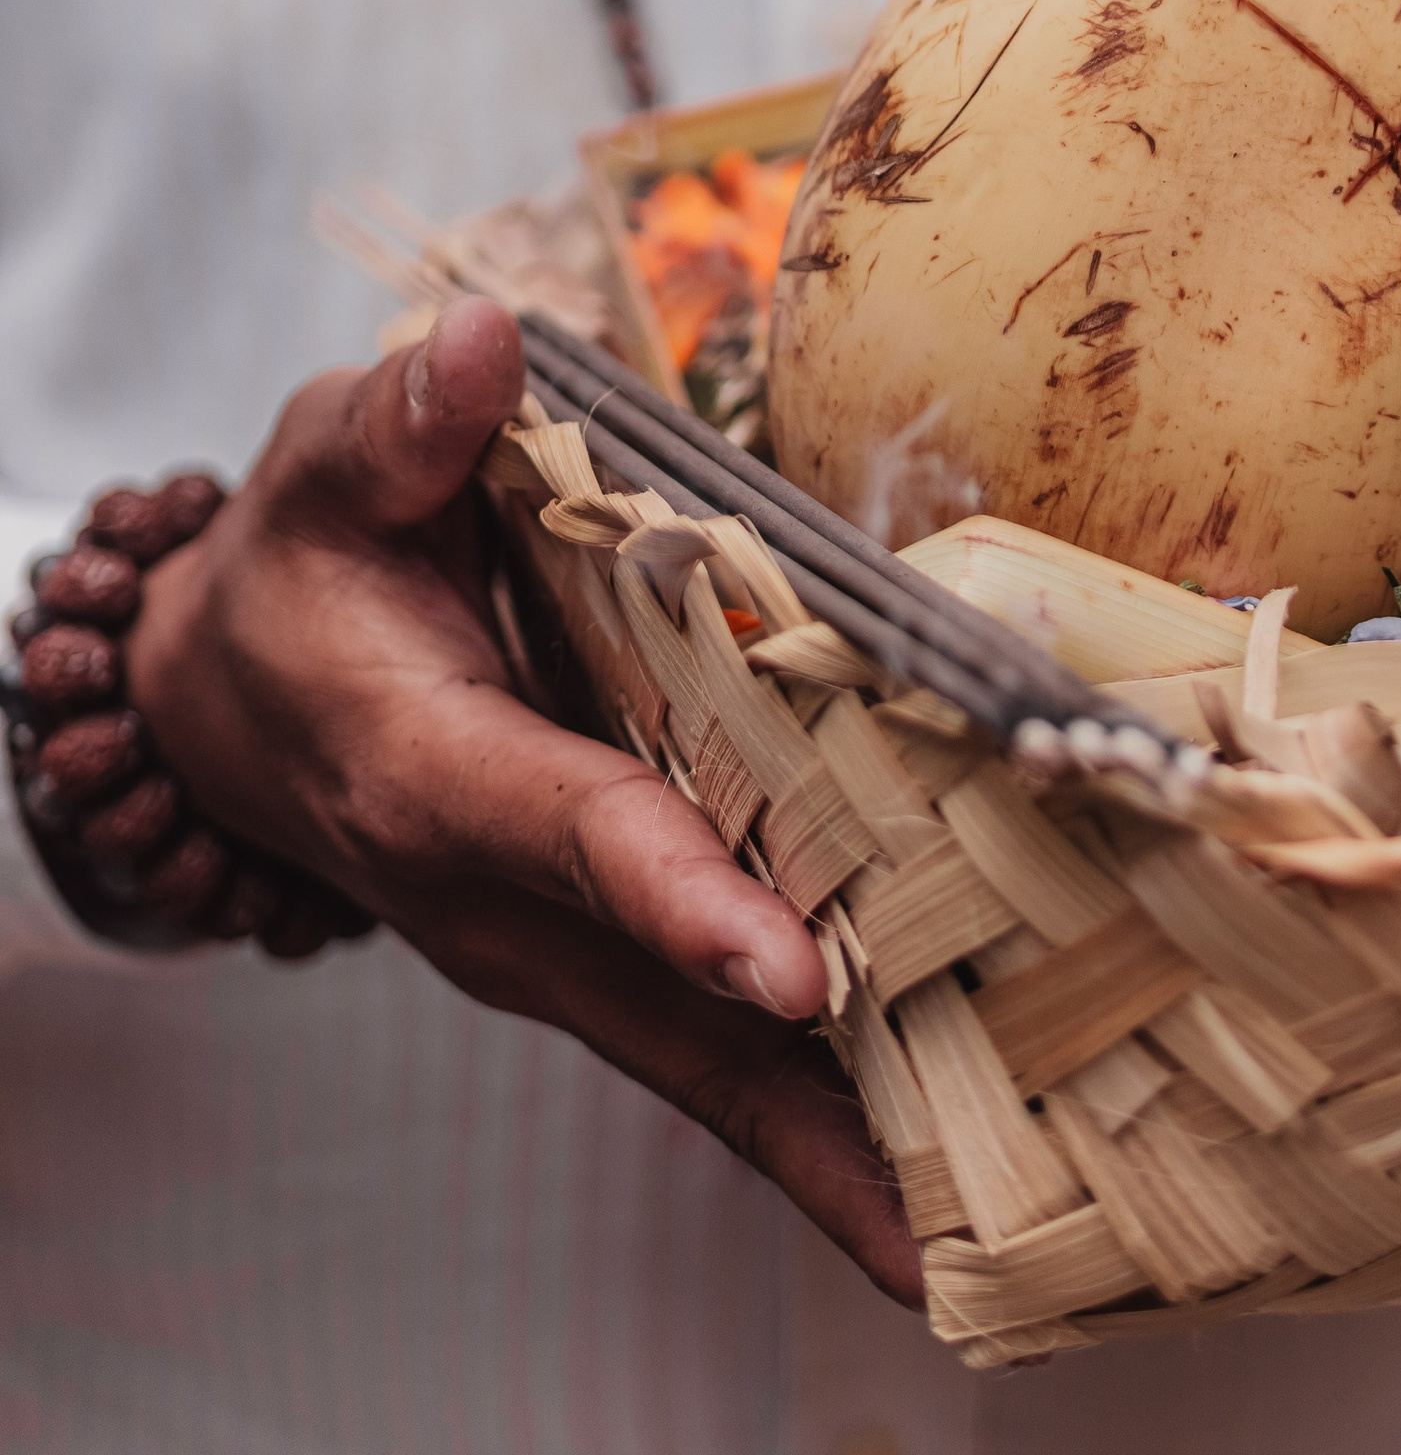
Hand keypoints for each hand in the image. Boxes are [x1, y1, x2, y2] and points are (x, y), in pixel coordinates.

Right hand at [127, 297, 918, 1308]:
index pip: (577, 833)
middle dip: (807, 1100)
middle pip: (667, 1010)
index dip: (684, 896)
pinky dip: (818, 1130)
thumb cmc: (307, 565)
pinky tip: (937, 1195)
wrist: (237, 694)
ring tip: (990, 1225)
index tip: (792, 972)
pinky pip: (715, 1059)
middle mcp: (498, 896)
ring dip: (833, 1152)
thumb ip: (404, 422)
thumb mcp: (327, 470)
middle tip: (962, 1178)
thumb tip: (482, 348)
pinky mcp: (599, 961)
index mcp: (435, 770)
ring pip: (701, 1067)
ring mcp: (552, 951)